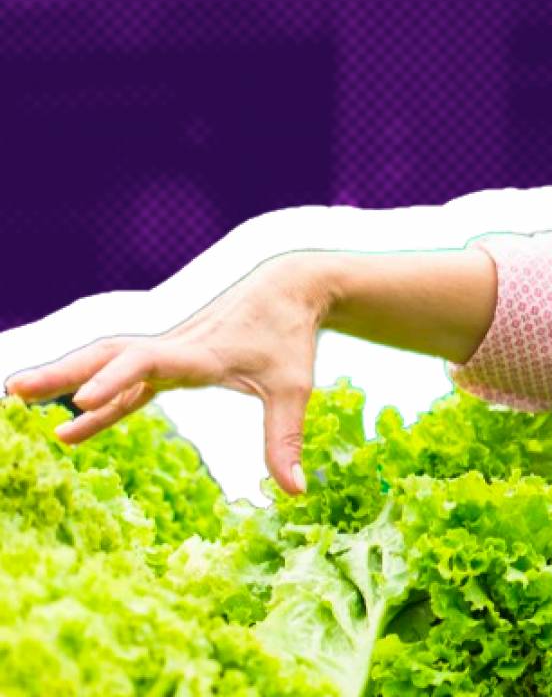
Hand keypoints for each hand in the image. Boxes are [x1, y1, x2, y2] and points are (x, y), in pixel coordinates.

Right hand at [4, 252, 332, 494]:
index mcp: (197, 352)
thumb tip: (295, 492)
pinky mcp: (169, 361)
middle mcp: (172, 347)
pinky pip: (125, 383)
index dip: (114, 381)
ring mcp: (166, 353)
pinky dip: (98, 402)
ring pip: (106, 363)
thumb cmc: (291, 337)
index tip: (82, 403)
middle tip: (15, 391)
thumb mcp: (294, 388)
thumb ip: (286, 438)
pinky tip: (69, 429)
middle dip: (62, 373)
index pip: (146, 363)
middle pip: (107, 356)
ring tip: (16, 397)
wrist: (288, 289)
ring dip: (64, 378)